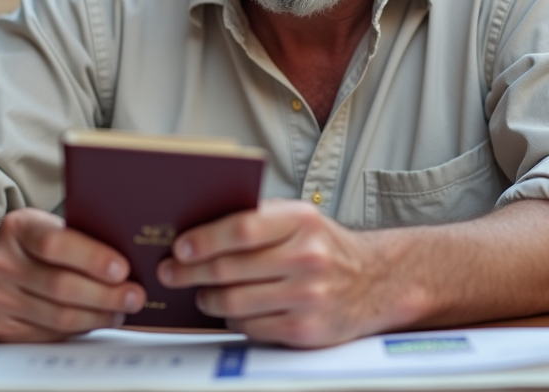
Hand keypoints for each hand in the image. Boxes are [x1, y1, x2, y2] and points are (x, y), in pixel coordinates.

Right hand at [0, 208, 145, 341]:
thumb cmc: (26, 245)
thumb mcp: (43, 226)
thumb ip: (76, 237)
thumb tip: (128, 258)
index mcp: (17, 228)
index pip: (55, 244)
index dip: (92, 258)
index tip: (123, 268)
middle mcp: (0, 263)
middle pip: (61, 286)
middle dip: (106, 295)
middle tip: (135, 296)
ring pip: (58, 316)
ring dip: (98, 316)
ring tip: (122, 311)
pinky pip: (48, 334)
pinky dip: (79, 329)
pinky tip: (97, 320)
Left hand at [156, 199, 402, 347]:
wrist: (376, 281)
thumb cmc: (325, 247)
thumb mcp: (300, 219)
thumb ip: (259, 220)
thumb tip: (199, 231)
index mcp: (302, 220)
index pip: (242, 228)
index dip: (204, 240)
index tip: (180, 247)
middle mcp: (308, 257)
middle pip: (230, 268)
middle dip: (191, 272)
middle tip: (172, 272)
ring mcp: (308, 295)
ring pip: (234, 301)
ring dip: (208, 298)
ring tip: (201, 294)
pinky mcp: (306, 329)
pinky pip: (251, 327)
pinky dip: (234, 320)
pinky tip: (231, 311)